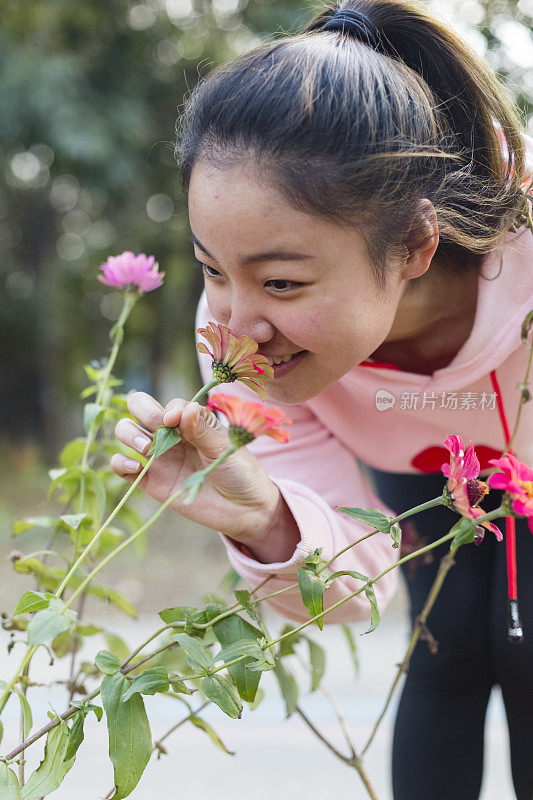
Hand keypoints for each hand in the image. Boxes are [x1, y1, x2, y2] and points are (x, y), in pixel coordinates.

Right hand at [111, 391, 282, 544]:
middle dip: (143, 413)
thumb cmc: (239, 472)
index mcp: (191, 422)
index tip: (174, 421)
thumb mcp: (223, 448)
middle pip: (140, 408)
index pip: (170, 405)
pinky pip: (122, 467)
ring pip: (126, 432)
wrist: (243, 510)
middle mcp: (172, 436)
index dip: (169, 409)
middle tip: (157, 431)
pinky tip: (136, 466)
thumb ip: (201, 429)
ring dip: (129, 434)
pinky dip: (120, 462)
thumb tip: (183, 408)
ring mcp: (159, 457)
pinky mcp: (151, 481)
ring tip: (146, 449)